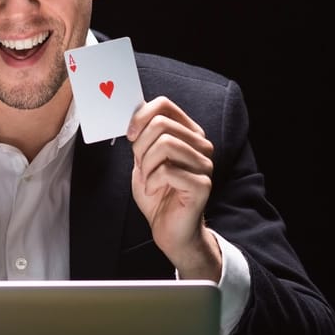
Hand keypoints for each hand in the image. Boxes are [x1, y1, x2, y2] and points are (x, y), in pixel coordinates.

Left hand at [126, 96, 221, 280]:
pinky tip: (153, 191)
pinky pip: (167, 170)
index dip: (141, 116)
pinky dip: (151, 181)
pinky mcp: (202, 185)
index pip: (165, 105)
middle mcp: (201, 146)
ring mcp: (205, 165)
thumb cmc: (157, 194)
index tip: (130, 135)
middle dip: (141, 146)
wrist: (169, 229)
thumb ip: (142, 137)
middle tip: (141, 166)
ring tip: (148, 180)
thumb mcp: (144, 160)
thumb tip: (132, 113)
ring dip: (146, 165)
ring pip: (165, 144)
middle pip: (162, 124)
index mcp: (188, 134)